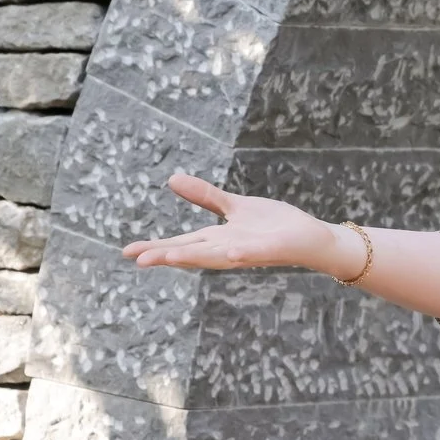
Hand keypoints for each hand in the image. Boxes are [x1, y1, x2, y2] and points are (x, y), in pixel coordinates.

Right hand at [122, 173, 356, 275]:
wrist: (311, 237)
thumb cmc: (274, 225)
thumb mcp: (235, 206)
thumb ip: (206, 196)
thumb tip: (172, 180)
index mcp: (218, 239)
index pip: (181, 244)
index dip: (155, 248)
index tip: (127, 252)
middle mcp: (228, 248)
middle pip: (191, 253)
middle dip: (165, 256)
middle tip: (136, 260)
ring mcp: (249, 250)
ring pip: (217, 256)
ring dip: (195, 257)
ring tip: (170, 258)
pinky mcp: (271, 249)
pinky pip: (253, 251)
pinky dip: (240, 252)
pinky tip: (228, 251)